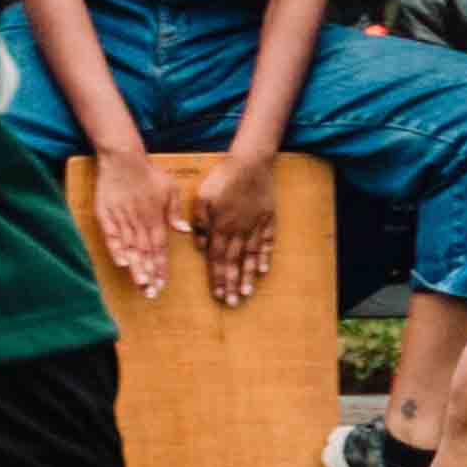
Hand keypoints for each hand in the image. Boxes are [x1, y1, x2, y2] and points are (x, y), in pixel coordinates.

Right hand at [85, 148, 175, 296]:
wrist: (123, 158)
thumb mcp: (170, 189)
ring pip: (130, 248)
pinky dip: (116, 249)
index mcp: (156, 218)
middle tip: (150, 293)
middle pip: (145, 253)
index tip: (162, 284)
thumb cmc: (149, 173)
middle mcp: (140, 222)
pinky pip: (111, 236)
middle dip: (149, 274)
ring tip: (139, 284)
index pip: (160, 248)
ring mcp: (122, 219)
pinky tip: (121, 263)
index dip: (161, 267)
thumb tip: (184, 232)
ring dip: (136, 267)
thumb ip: (175, 212)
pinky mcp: (106, 215)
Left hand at [185, 148, 279, 308]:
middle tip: (232, 303)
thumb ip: (199, 222)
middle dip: (232, 284)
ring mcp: (255, 226)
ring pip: (250, 256)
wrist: (250, 162)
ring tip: (247, 293)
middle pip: (234, 262)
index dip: (217, 278)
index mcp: (220, 227)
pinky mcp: (267, 218)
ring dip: (247, 276)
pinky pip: (265, 242)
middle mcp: (238, 231)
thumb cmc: (222, 178)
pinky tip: (263, 270)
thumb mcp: (202, 197)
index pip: (217, 259)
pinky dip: (264, 257)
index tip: (218, 295)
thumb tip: (199, 245)